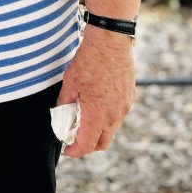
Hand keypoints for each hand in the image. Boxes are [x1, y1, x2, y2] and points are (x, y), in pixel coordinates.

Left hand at [56, 26, 135, 157]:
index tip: (67, 150)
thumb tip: (62, 116)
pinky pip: (118, 115)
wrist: (110, 42)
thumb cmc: (89, 61)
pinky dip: (107, 117)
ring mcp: (124, 107)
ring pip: (111, 129)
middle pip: (102, 143)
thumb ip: (65, 103)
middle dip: (88, 145)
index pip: (87, 144)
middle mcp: (114, 115)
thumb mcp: (70, 82)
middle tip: (75, 139)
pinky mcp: (130, 98)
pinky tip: (97, 104)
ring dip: (98, 130)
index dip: (75, 151)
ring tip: (85, 118)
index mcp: (97, 114)